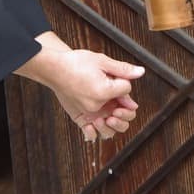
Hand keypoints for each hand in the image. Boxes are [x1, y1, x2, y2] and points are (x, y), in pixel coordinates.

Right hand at [17, 36, 143, 141]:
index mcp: (104, 91)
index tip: (118, 78)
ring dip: (114, 123)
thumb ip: (122, 69)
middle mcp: (96, 105)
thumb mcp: (102, 61)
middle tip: (119, 99)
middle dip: (125, 108)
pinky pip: (90, 133)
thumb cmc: (75, 63)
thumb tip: (139, 72)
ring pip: (109, 128)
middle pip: (122, 116)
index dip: (125, 83)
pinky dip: (95, 131)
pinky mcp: (79, 116)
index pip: (126, 92)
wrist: (54, 68)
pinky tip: (97, 123)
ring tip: (111, 114)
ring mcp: (88, 113)